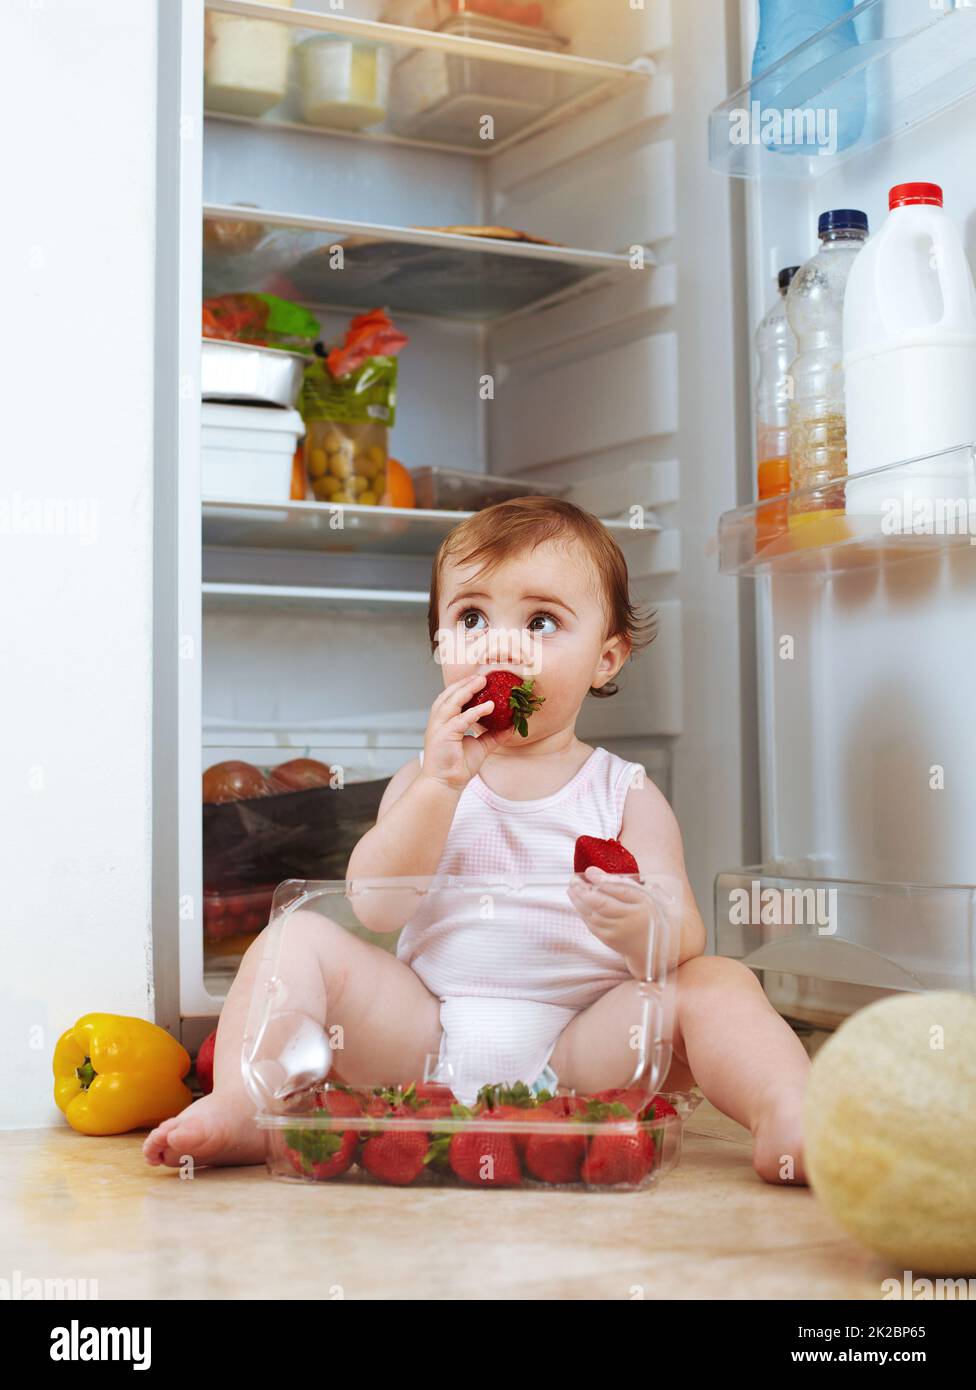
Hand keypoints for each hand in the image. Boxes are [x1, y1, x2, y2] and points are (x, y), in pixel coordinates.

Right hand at [419, 672, 516, 791]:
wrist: (445, 785)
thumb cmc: (457, 767)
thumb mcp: (480, 747)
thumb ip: (493, 736)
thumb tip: (510, 727)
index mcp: (444, 721)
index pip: (451, 698)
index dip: (464, 687)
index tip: (480, 680)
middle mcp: (439, 721)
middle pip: (449, 695)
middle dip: (465, 683)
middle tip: (482, 676)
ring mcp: (439, 727)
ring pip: (452, 702)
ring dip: (467, 690)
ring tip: (482, 681)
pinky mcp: (444, 736)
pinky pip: (461, 719)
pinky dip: (475, 711)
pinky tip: (488, 706)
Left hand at [567, 866, 655, 975]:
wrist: (662, 946)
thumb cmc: (655, 915)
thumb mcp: (649, 895)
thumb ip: (628, 883)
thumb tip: (599, 873)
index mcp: (644, 905)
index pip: (621, 890)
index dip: (603, 880)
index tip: (589, 871)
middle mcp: (631, 920)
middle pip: (602, 904)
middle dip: (584, 890)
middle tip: (573, 879)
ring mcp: (620, 933)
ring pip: (594, 916)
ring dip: (579, 902)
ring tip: (572, 889)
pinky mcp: (612, 941)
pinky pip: (593, 927)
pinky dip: (584, 915)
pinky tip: (579, 905)